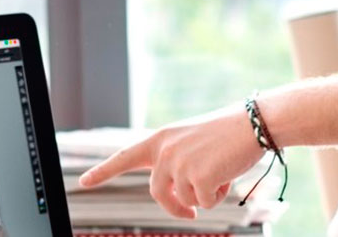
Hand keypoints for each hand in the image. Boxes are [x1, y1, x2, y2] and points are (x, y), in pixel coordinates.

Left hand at [76, 107, 266, 218]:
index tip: (84, 181)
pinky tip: (228, 175)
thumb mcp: (192, 142)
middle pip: (158, 193)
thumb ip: (175, 161)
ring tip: (222, 171)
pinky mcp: (198, 179)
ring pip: (186, 199)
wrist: (254, 123)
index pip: (125, 157)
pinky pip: (205, 202)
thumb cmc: (228, 132)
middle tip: (190, 214)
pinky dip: (219, 195)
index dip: (103, 171)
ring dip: (206, 194)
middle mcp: (164, 152)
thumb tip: (175, 195)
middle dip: (175, 208)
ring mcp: (179, 165)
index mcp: (160, 139)